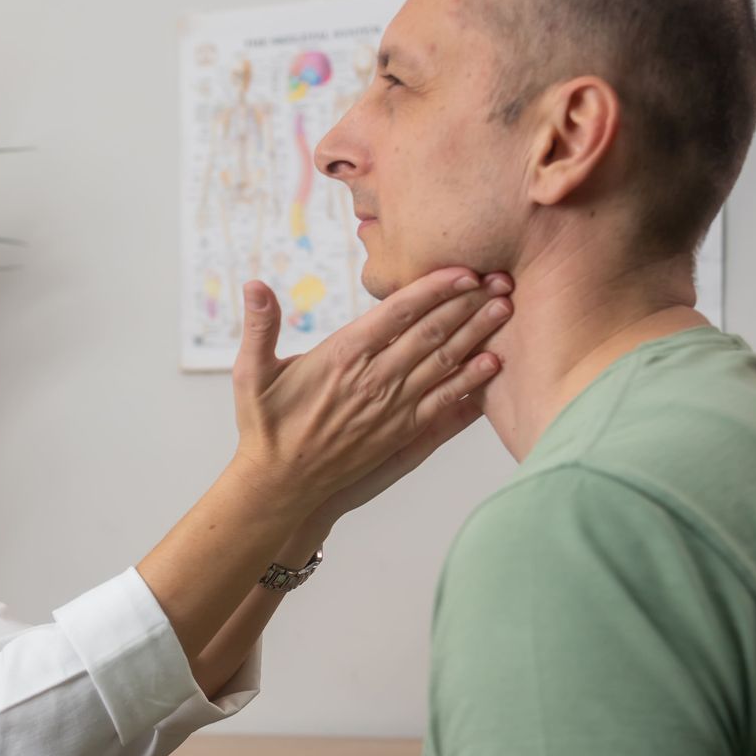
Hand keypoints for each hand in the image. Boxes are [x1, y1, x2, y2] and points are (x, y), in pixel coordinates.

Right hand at [230, 267, 511, 516]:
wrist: (279, 485)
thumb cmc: (265, 426)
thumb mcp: (251, 373)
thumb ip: (260, 327)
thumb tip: (254, 284)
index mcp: (342, 355)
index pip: (398, 312)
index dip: (435, 288)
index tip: (464, 270)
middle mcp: (372, 379)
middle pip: (431, 332)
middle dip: (468, 303)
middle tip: (500, 279)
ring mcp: (390, 408)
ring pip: (443, 363)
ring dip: (477, 335)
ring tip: (505, 310)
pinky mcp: (399, 434)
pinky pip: (443, 403)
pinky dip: (469, 383)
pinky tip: (491, 365)